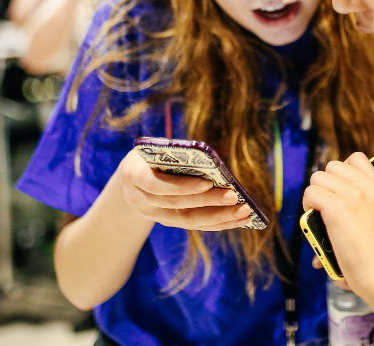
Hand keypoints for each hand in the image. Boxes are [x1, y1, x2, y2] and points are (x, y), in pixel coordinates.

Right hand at [115, 149, 251, 230]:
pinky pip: (194, 225)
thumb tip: (214, 165)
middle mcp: (140, 200)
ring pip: (188, 220)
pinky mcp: (168, 221)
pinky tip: (238, 220)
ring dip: (218, 217)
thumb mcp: (155, 148)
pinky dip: (218, 223)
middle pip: (177, 205)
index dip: (182, 186)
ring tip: (243, 212)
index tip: (207, 182)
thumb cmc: (150, 155)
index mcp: (133, 175)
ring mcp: (154, 214)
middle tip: (234, 197)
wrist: (129, 178)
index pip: (156, 185)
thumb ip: (176, 154)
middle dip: (208, 201)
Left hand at [303, 153, 373, 291]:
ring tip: (318, 215)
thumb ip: (363, 211)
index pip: (356, 158)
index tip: (339, 190)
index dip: (341, 172)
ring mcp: (352, 195)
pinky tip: (315, 222)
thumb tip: (335, 212)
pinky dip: (308, 207)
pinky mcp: (336, 208)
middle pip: (332, 166)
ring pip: (317, 178)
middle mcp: (367, 187)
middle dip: (324, 184)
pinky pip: (311, 194)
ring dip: (313, 195)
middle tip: (325, 206)